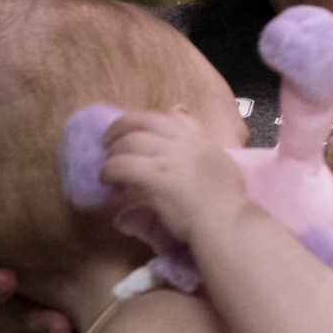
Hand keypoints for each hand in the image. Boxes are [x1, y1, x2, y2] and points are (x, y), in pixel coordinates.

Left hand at [99, 107, 245, 242]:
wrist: (226, 221)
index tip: (136, 129)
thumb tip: (179, 111)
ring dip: (113, 152)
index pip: (170, 116)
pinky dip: (109, 171)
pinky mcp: (155, 176)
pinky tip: (106, 181)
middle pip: (144, 122)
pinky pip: (122, 165)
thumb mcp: (222, 160)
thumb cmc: (226, 200)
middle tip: (108, 140)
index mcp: (201, 138)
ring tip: (107, 165)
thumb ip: (201, 139)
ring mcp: (169, 157)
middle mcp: (184, 142)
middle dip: (121, 127)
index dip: (147, 120)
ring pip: (129, 142)